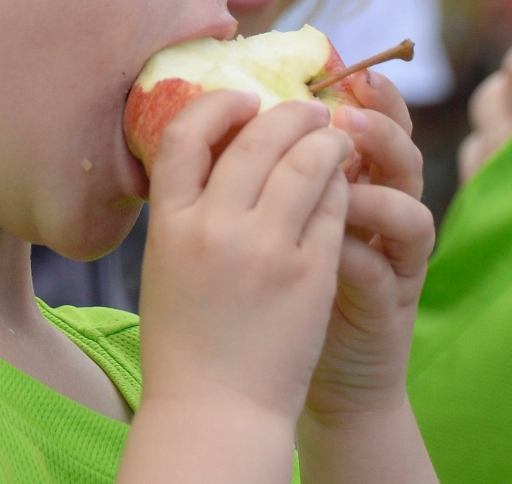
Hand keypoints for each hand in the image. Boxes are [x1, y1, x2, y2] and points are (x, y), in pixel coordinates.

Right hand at [121, 92, 352, 482]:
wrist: (215, 410)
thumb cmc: (185, 340)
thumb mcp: (166, 263)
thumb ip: (187, 208)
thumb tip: (219, 149)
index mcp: (169, 224)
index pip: (186, 135)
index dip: (218, 105)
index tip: (243, 100)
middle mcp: (215, 228)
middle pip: (257, 138)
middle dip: (289, 113)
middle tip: (308, 109)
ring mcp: (266, 249)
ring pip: (307, 163)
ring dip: (326, 140)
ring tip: (336, 138)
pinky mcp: (311, 272)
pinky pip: (335, 207)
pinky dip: (341, 186)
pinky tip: (345, 185)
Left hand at [298, 70, 439, 482]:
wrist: (276, 382)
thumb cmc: (266, 289)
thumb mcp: (266, 220)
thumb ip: (263, 171)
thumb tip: (228, 110)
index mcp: (353, 179)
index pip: (371, 123)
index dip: (366, 94)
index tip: (343, 70)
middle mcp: (382, 210)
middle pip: (402, 153)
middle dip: (380, 127)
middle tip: (346, 115)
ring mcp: (391, 259)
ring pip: (410, 209)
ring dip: (378, 190)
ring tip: (342, 178)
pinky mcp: (389, 305)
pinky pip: (386, 271)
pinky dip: (361, 253)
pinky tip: (334, 245)